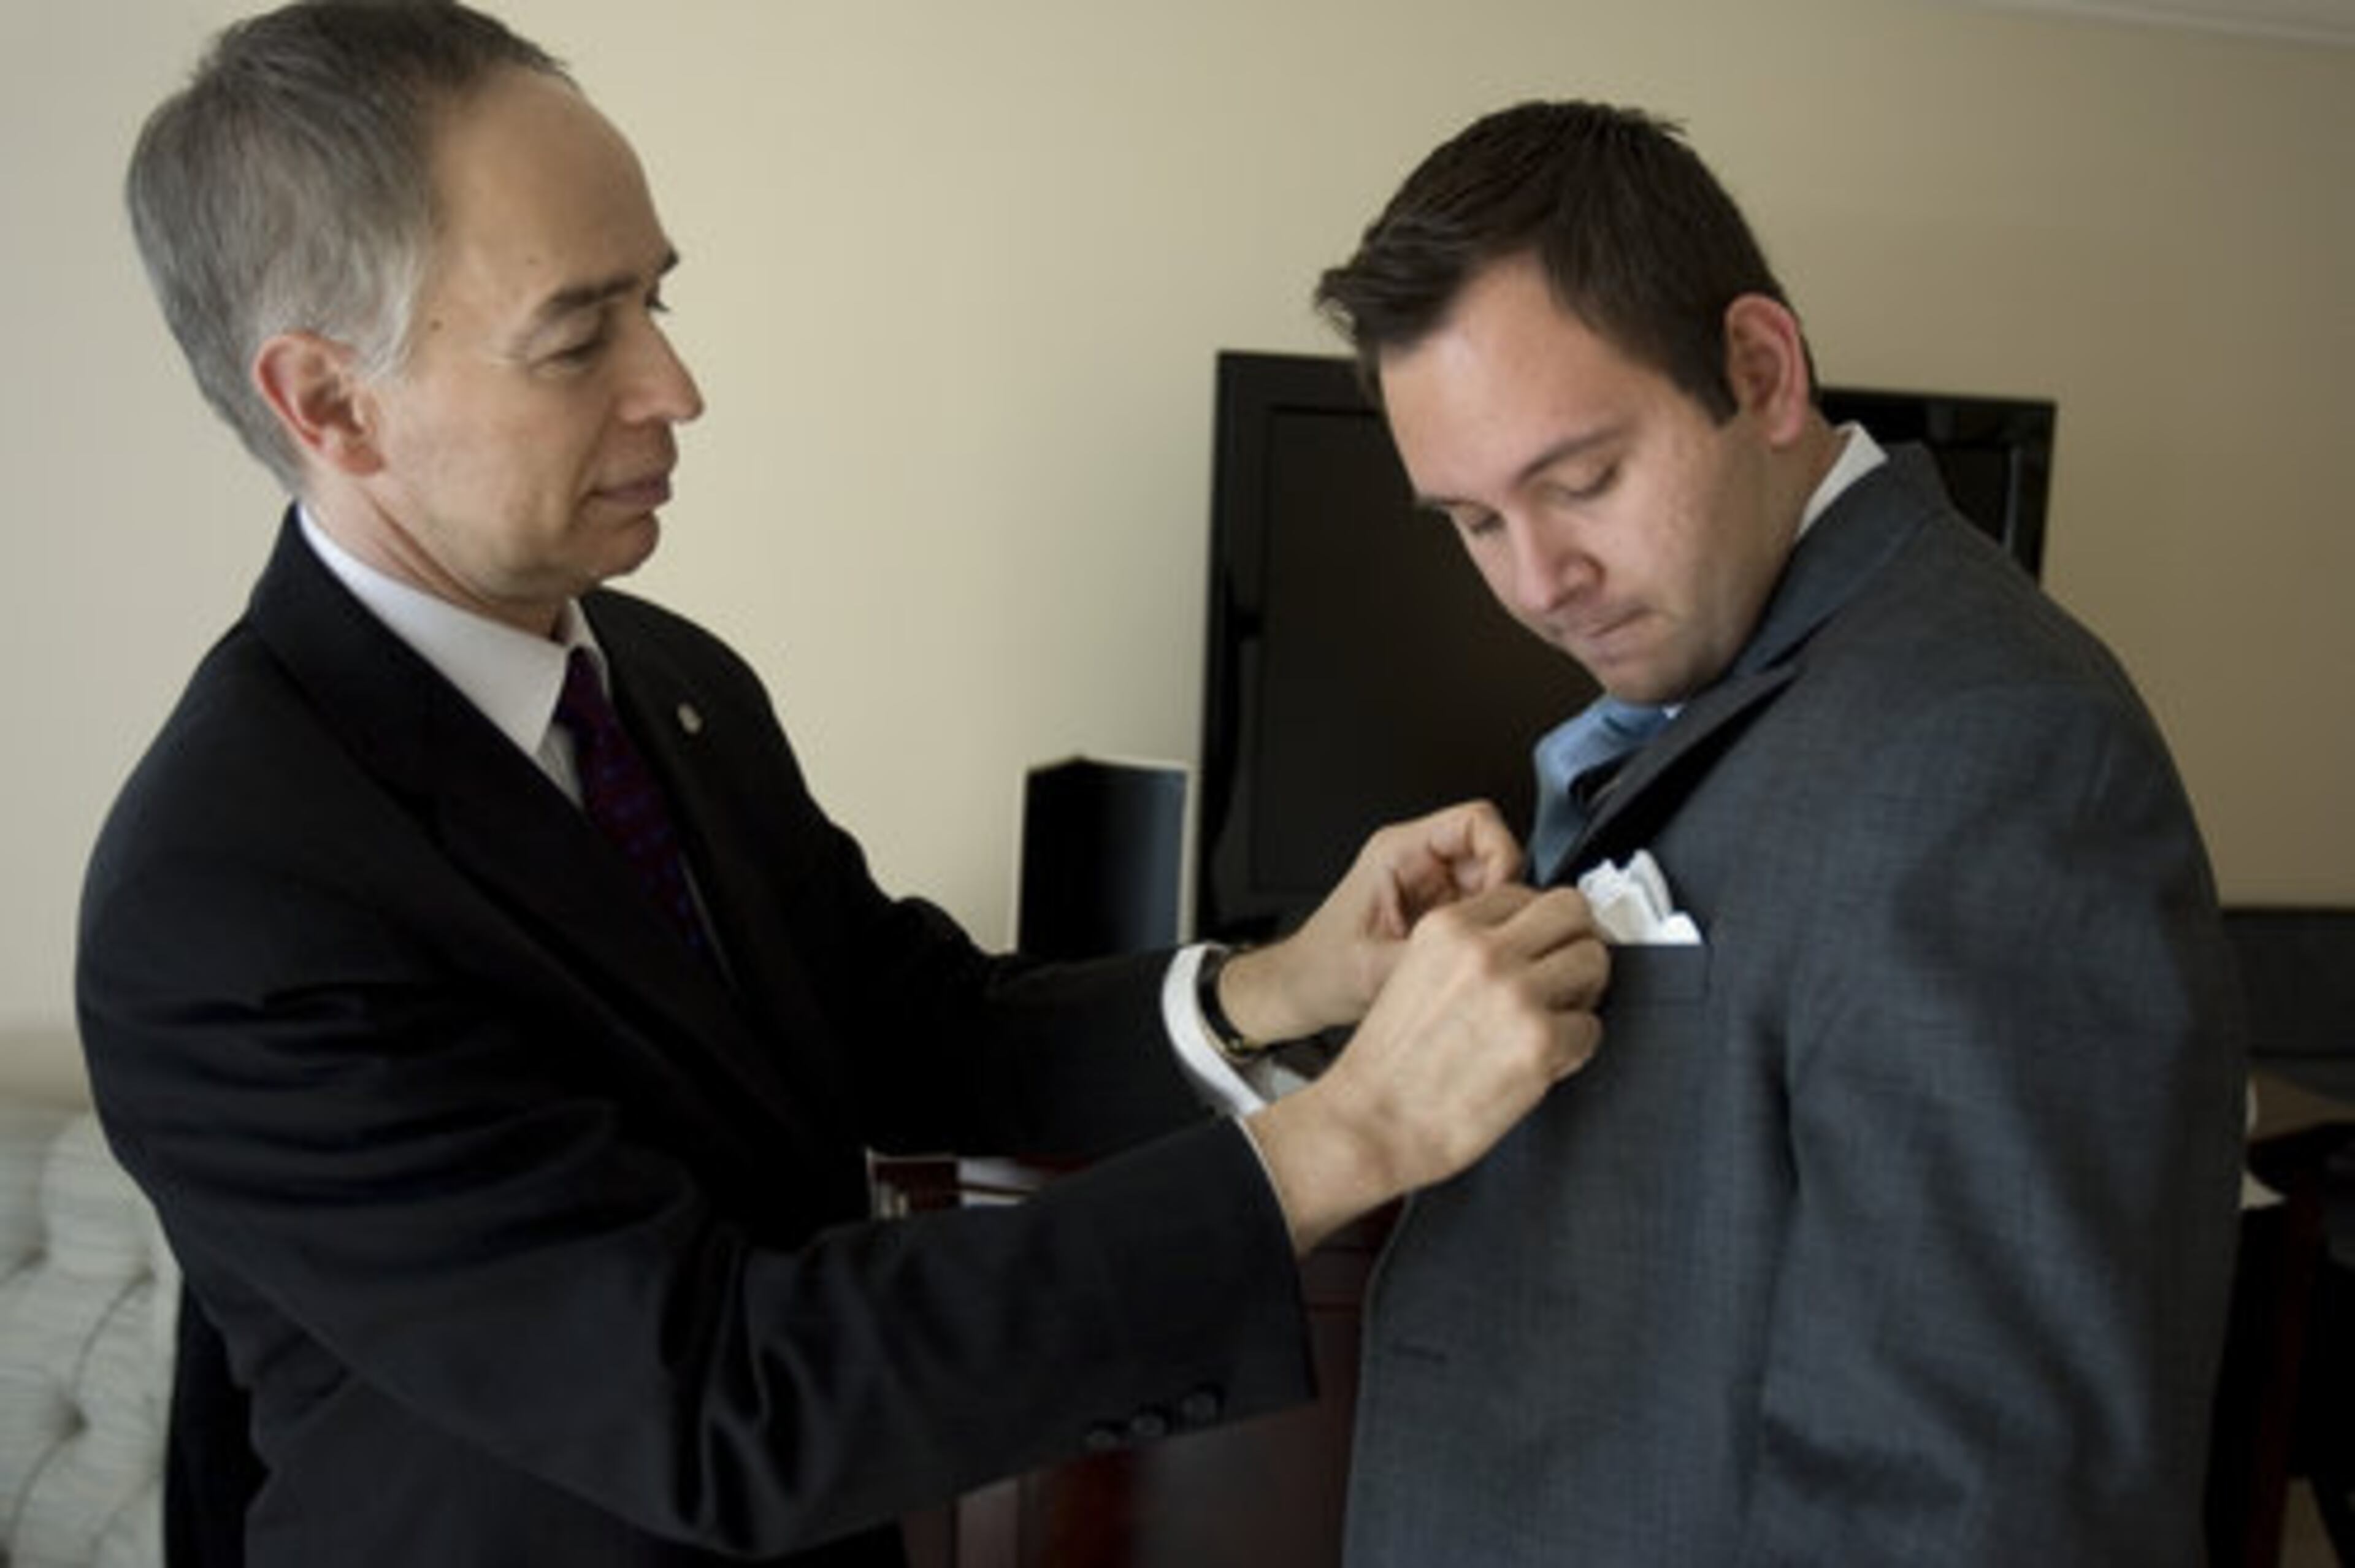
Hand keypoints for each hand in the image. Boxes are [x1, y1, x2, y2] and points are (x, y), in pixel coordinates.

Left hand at [1217, 800, 1523, 1044]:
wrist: (1301, 989)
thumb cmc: (1322, 971)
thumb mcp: (1376, 970)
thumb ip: (1433, 958)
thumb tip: (1488, 958)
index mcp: (1398, 853)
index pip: (1476, 820)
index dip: (1504, 852)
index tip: (1507, 897)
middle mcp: (1419, 861)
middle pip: (1494, 852)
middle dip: (1507, 894)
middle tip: (1499, 934)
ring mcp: (1433, 886)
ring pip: (1496, 884)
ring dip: (1500, 917)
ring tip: (1483, 953)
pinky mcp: (1440, 912)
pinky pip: (1484, 911)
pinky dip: (1490, 934)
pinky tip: (1475, 963)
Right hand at [1244, 882, 1606, 1252]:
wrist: (1373, 1123)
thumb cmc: (1389, 1064)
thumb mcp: (1414, 974)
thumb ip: (1467, 950)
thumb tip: (1526, 942)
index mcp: (1447, 928)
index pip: (1524, 894)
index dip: (1537, 926)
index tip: (1539, 948)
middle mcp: (1484, 952)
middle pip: (1571, 910)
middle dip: (1575, 940)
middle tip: (1566, 973)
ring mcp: (1516, 994)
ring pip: (1593, 960)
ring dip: (1584, 991)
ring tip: (1557, 1017)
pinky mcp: (1541, 1042)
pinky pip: (1591, 1027)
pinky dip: (1575, 1047)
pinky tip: (1543, 1060)